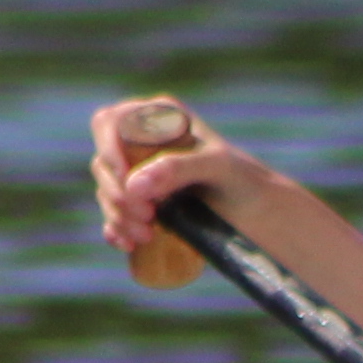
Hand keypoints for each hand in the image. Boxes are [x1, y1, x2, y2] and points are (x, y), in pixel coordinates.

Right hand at [86, 93, 278, 277]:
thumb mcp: (216, 167)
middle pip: (103, 163)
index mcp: (156, 118)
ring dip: (116, 216)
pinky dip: (114, 231)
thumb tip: (133, 185)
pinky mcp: (141, 205)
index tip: (125, 179)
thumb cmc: (243, 179)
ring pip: (107, 192)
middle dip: (116, 194)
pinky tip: (125, 244)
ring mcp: (139, 176)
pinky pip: (113, 216)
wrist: (258, 212)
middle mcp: (143, 144)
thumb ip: (179, 168)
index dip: (107, 148)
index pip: (109, 123)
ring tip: (145, 236)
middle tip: (147, 217)